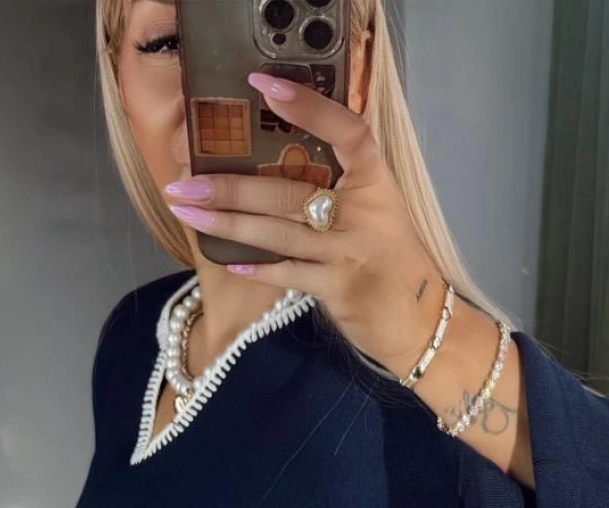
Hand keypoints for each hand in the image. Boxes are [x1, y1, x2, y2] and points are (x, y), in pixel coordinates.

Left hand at [165, 71, 449, 377]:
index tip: (263, 85)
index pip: (346, 130)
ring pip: (279, 231)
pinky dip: (259, 268)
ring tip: (187, 210)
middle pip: (288, 189)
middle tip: (184, 179)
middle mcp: (363, 213)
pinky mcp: (340, 290)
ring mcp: (350, 252)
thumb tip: (279, 167)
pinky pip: (290, 273)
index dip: (308, 105)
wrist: (424, 322)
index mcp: (375, 183)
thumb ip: (340, 187)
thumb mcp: (378, 213)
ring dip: (228, 221)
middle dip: (231, 185)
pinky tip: (229, 258)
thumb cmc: (393, 263)